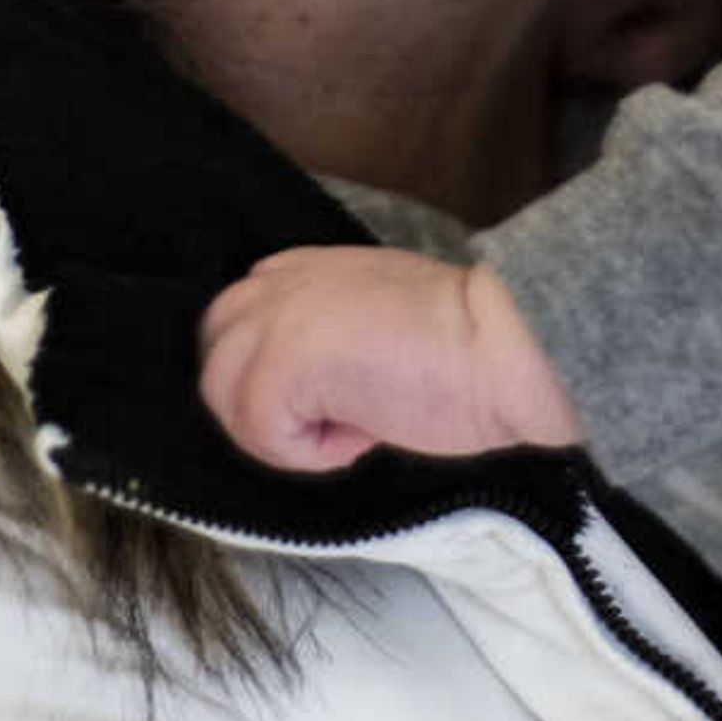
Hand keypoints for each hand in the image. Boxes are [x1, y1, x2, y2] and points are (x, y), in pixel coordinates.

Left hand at [197, 245, 585, 472]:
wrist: (505, 351)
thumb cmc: (462, 348)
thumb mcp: (377, 318)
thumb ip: (324, 327)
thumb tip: (300, 381)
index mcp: (302, 267)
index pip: (236, 323)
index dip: (271, 377)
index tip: (329, 402)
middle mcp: (277, 281)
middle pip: (216, 359)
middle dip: (262, 405)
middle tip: (334, 423)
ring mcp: (274, 317)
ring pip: (227, 400)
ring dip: (289, 432)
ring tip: (355, 427)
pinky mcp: (281, 363)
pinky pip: (262, 434)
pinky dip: (313, 453)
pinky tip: (365, 433)